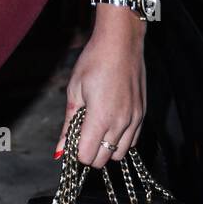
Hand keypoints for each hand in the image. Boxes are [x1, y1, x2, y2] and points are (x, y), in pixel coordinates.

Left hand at [54, 9, 145, 169]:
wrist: (121, 44)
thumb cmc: (93, 62)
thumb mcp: (74, 90)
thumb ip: (68, 124)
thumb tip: (60, 151)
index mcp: (101, 118)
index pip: (88, 156)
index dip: (76, 152)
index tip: (71, 140)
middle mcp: (121, 123)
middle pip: (104, 160)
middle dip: (90, 153)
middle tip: (81, 135)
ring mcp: (135, 120)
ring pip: (120, 153)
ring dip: (106, 148)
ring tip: (96, 128)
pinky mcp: (142, 114)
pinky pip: (132, 141)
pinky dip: (120, 140)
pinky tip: (110, 124)